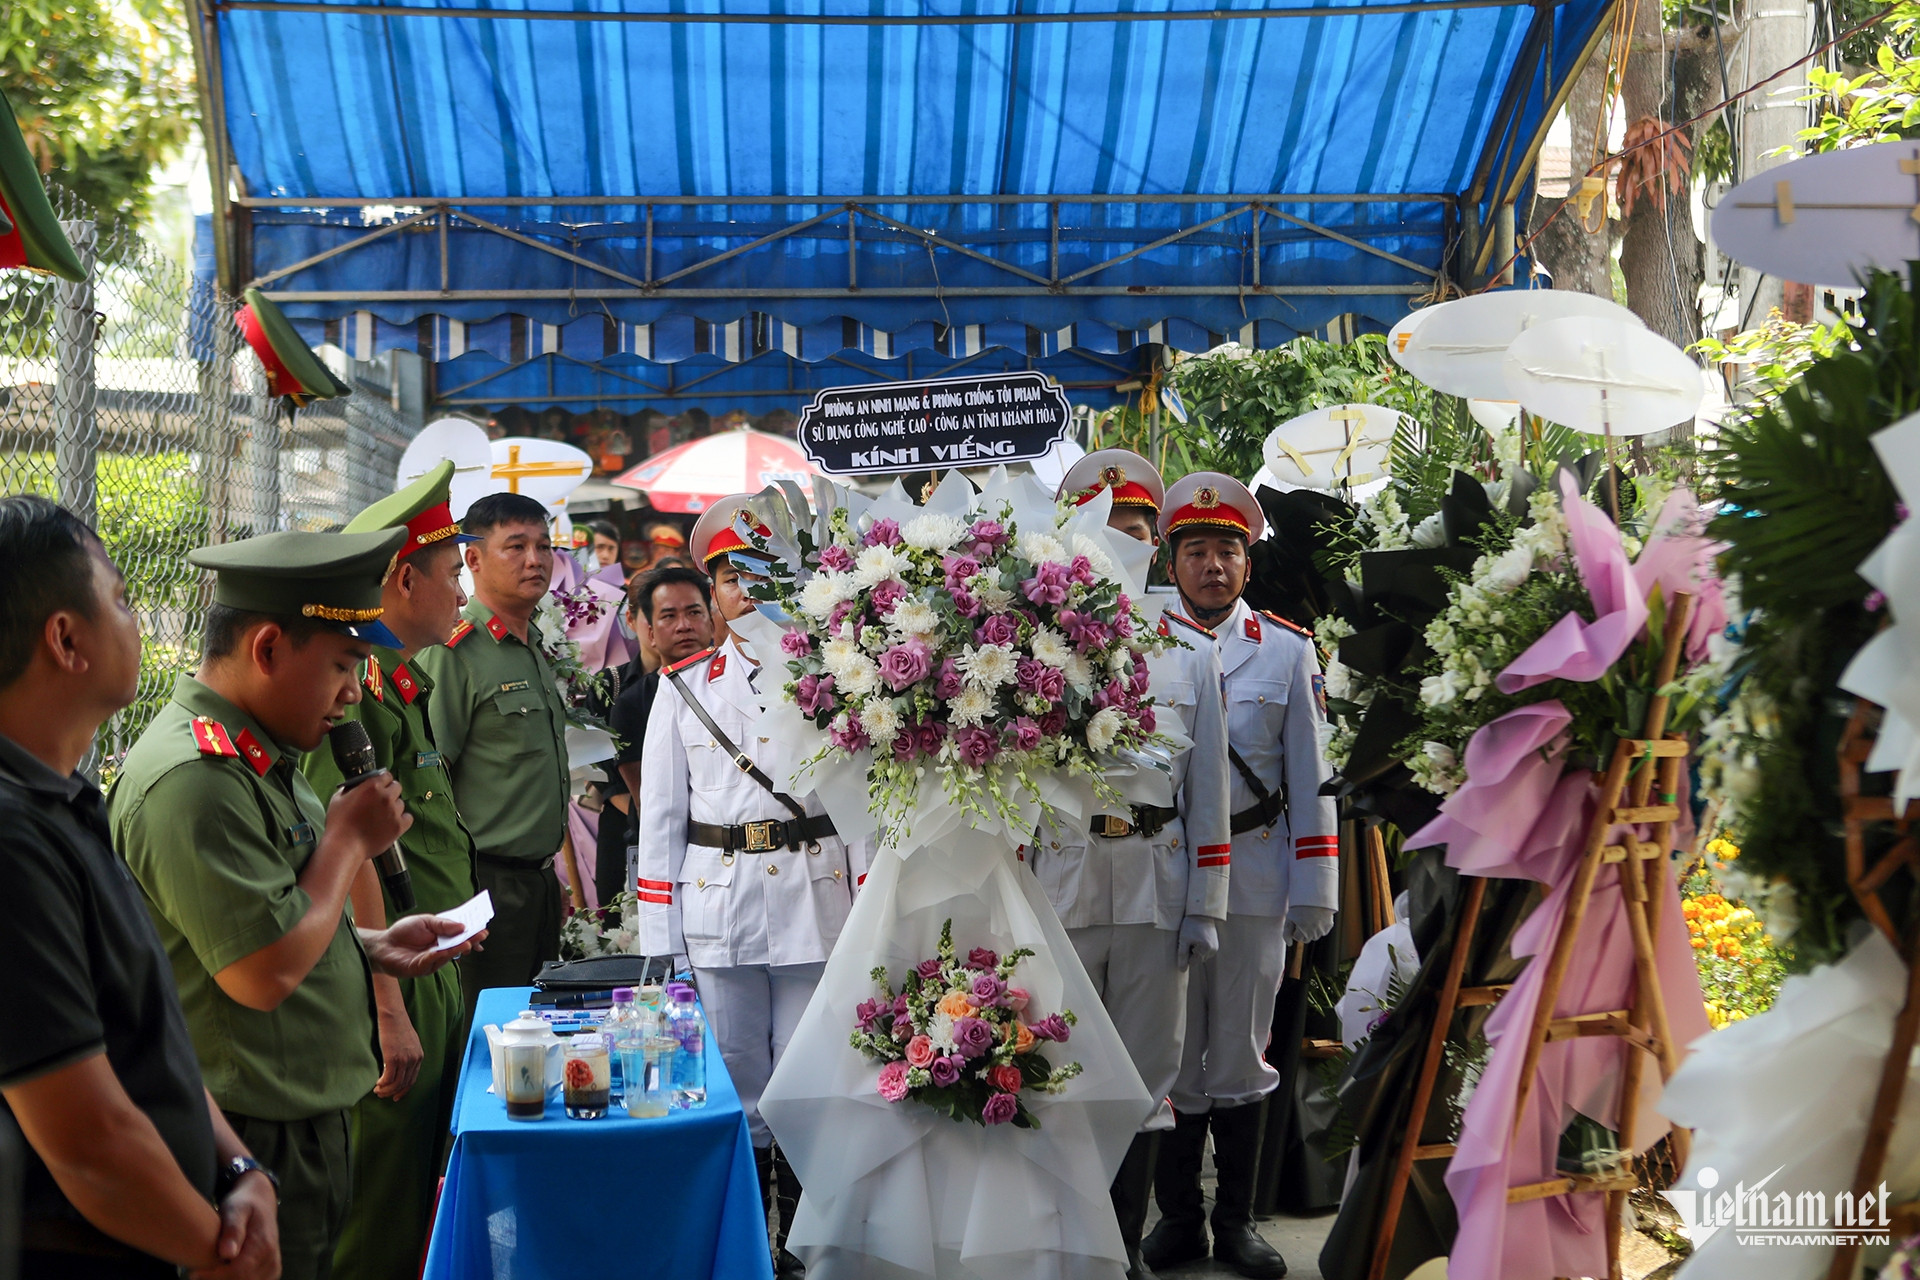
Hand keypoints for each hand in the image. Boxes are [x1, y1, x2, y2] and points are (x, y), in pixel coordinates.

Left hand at [188, 1172, 278, 1279]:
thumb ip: (233, 1230)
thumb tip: (226, 1254)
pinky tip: (222, 1273)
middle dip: (217, 1279)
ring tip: (209, 1271)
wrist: (261, 1202)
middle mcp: (271, 1260)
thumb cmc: (244, 1205)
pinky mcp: (269, 1274)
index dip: (213, 1277)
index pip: (237, 1272)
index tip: (194, 1273)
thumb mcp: (236, 1210)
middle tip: (198, 1272)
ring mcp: (272, 1269)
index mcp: (263, 1245)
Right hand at [325, 775, 411, 859]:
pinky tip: (392, 823)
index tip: (381, 786)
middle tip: (381, 801)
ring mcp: (394, 812)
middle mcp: (385, 797)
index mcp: (372, 787)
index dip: (383, 781)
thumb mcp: (339, 798)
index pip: (387, 775)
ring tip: (381, 816)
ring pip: (400, 804)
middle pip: (397, 787)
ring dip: (393, 807)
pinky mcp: (399, 826)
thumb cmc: (339, 824)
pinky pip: (408, 818)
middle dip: (390, 792)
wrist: (344, 846)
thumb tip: (359, 786)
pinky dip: (402, 820)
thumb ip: (352, 788)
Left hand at [361, 915, 485, 978]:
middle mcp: (440, 950)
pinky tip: (444, 950)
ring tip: (468, 943)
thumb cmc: (403, 932)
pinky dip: (438, 955)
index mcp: (443, 937)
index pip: (461, 935)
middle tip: (481, 935)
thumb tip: (461, 925)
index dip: (472, 932)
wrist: (383, 944)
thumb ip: (442, 924)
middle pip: (458, 946)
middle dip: (470, 940)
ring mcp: (432, 960)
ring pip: (448, 955)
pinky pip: (431, 961)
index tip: (483, 929)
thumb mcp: (425, 921)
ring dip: (458, 949)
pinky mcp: (421, 968)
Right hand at [372, 1002, 423, 1100]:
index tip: (396, 1096)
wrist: (393, 1015)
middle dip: (392, 1092)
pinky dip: (382, 1084)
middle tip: (382, 1094)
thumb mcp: (408, 1042)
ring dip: (385, 1090)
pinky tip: (377, 1084)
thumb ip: (407, 1055)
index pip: (412, 1079)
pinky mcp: (393, 1058)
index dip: (403, 1090)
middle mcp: (414, 1059)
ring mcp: (404, 1059)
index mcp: (419, 1056)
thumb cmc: (397, 1027)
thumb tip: (399, 1066)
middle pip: (404, 1084)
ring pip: (396, 1083)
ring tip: (377, 1090)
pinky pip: (388, 1078)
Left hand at [1176, 916, 1218, 969]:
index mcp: (1206, 949)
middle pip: (1197, 959)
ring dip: (1196, 950)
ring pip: (1201, 955)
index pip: (1192, 962)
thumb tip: (1182, 970)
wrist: (1200, 912)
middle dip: (1191, 952)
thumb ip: (1182, 956)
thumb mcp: (1183, 940)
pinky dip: (1200, 947)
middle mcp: (1213, 950)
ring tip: (1193, 937)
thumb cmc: (1190, 925)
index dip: (1185, 954)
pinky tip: (1197, 937)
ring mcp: (1215, 947)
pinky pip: (1205, 950)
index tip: (1185, 943)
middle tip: (1188, 939)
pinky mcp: (1215, 943)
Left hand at [1283, 904, 1334, 944]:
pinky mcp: (1329, 926)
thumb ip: (1287, 933)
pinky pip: (1323, 931)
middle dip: (1303, 931)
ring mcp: (1323, 930)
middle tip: (1302, 918)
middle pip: (1307, 938)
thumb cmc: (1299, 906)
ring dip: (1312, 930)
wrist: (1314, 895)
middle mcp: (1314, 933)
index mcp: (1304, 932)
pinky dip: (1320, 926)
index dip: (1295, 928)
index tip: (1295, 919)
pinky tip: (1317, 917)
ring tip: (1309, 917)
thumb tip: (1290, 944)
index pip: (1297, 937)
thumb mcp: (1289, 918)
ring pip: (1315, 935)